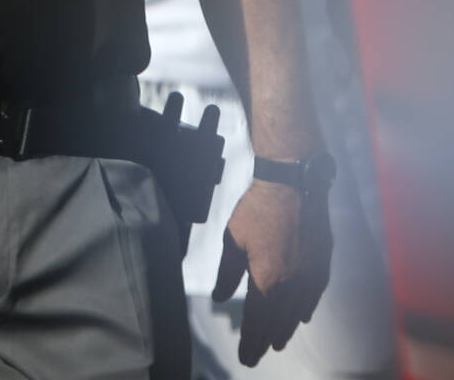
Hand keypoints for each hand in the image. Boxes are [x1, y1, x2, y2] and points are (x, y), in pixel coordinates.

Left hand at [213, 180, 331, 366]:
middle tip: (258, 354)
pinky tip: (301, 316)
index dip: (250, 341)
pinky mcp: (323, 264)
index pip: (257, 322)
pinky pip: (314, 296)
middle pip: (279, 323)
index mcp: (267, 280)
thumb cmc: (257, 210)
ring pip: (298, 313)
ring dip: (286, 329)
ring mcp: (311, 276)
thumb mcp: (233, 240)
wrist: (293, 185)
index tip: (246, 358)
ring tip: (276, 342)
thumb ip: (227, 273)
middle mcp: (292, 285)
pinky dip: (305, 309)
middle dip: (267, 340)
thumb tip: (220, 297)